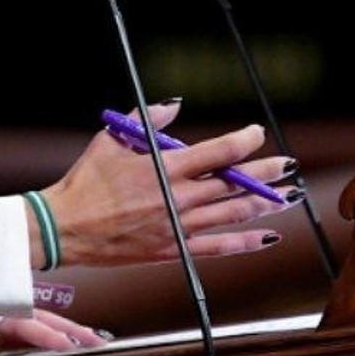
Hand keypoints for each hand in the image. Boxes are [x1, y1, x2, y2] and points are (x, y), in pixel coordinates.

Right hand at [40, 101, 294, 266]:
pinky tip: (266, 235)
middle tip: (287, 165)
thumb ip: (147, 121)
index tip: (256, 133)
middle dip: (265, 173)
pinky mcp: (173, 250)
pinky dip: (245, 241)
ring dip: (265, 204)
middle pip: (234, 183)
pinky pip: (218, 247)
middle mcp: (178, 198)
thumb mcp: (111, 139)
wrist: (65, 228)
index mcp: (165, 168)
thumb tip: (174, 105)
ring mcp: (178, 226)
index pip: (218, 152)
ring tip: (288, 196)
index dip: (244, 141)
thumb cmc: (85, 181)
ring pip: (232, 214)